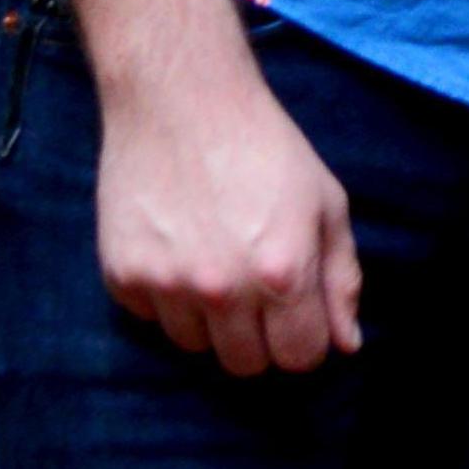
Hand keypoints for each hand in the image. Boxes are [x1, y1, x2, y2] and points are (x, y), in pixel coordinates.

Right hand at [97, 61, 362, 376]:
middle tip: (258, 290)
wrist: (182, 103)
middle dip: (259, 337)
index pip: (299, 358)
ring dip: (210, 319)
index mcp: (282, 273)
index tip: (297, 314)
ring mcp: (166, 285)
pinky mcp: (122, 275)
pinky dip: (167, 296)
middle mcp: (222, 289)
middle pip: (246, 364)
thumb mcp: (326, 206)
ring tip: (216, 261)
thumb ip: (341, 280)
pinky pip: (151, 318)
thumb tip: (346, 345)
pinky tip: (179, 247)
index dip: (304, 340)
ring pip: (196, 346)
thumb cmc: (267, 150)